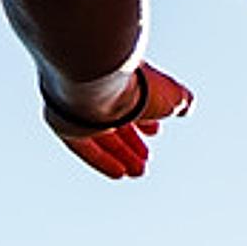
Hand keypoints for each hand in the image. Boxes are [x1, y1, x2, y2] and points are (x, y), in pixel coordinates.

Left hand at [44, 62, 192, 179]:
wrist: (93, 79)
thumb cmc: (132, 82)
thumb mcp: (169, 93)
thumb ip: (179, 100)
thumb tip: (185, 106)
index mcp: (118, 71)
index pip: (131, 97)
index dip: (145, 117)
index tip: (155, 131)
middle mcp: (94, 85)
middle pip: (113, 118)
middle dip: (131, 140)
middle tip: (145, 160)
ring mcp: (75, 102)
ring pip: (99, 133)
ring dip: (121, 153)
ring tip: (139, 171)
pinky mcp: (61, 120)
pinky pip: (83, 145)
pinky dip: (102, 159)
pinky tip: (119, 173)